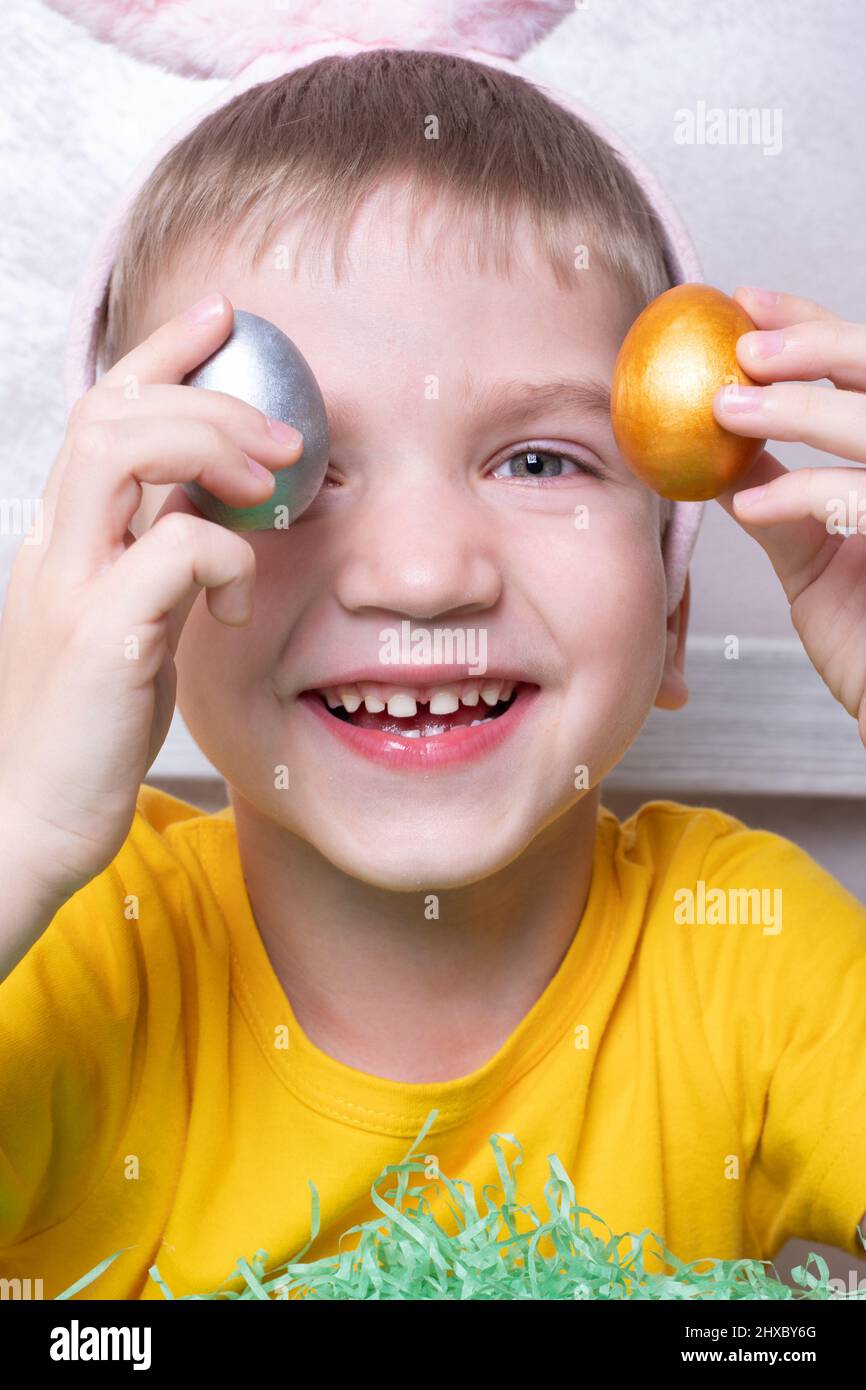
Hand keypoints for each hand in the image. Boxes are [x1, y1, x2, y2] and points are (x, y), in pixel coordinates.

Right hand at [0, 293, 302, 903]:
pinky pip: (170, 551)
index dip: (159, 352)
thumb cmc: (87, 729)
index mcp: (62, 538)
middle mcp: (54, 546)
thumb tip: (219, 517)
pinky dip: (225, 557)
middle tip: (286, 437)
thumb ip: (159, 563)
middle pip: (110, 410)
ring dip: (212, 447)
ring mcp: (70, 587)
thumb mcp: (130, 626)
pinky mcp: (100, 638)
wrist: (28, 823)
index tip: (223, 319)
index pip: (99, 410)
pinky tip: (240, 601)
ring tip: (271, 485)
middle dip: (209, 397)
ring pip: (121, 449)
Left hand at [712, 286, 865, 748]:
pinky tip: (752, 503)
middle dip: (817, 345)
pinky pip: (865, 501)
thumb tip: (722, 458)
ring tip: (730, 409)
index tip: (744, 303)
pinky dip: (806, 494)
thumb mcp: (816, 563)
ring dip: (806, 408)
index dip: (813, 325)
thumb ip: (783, 505)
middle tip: (742, 348)